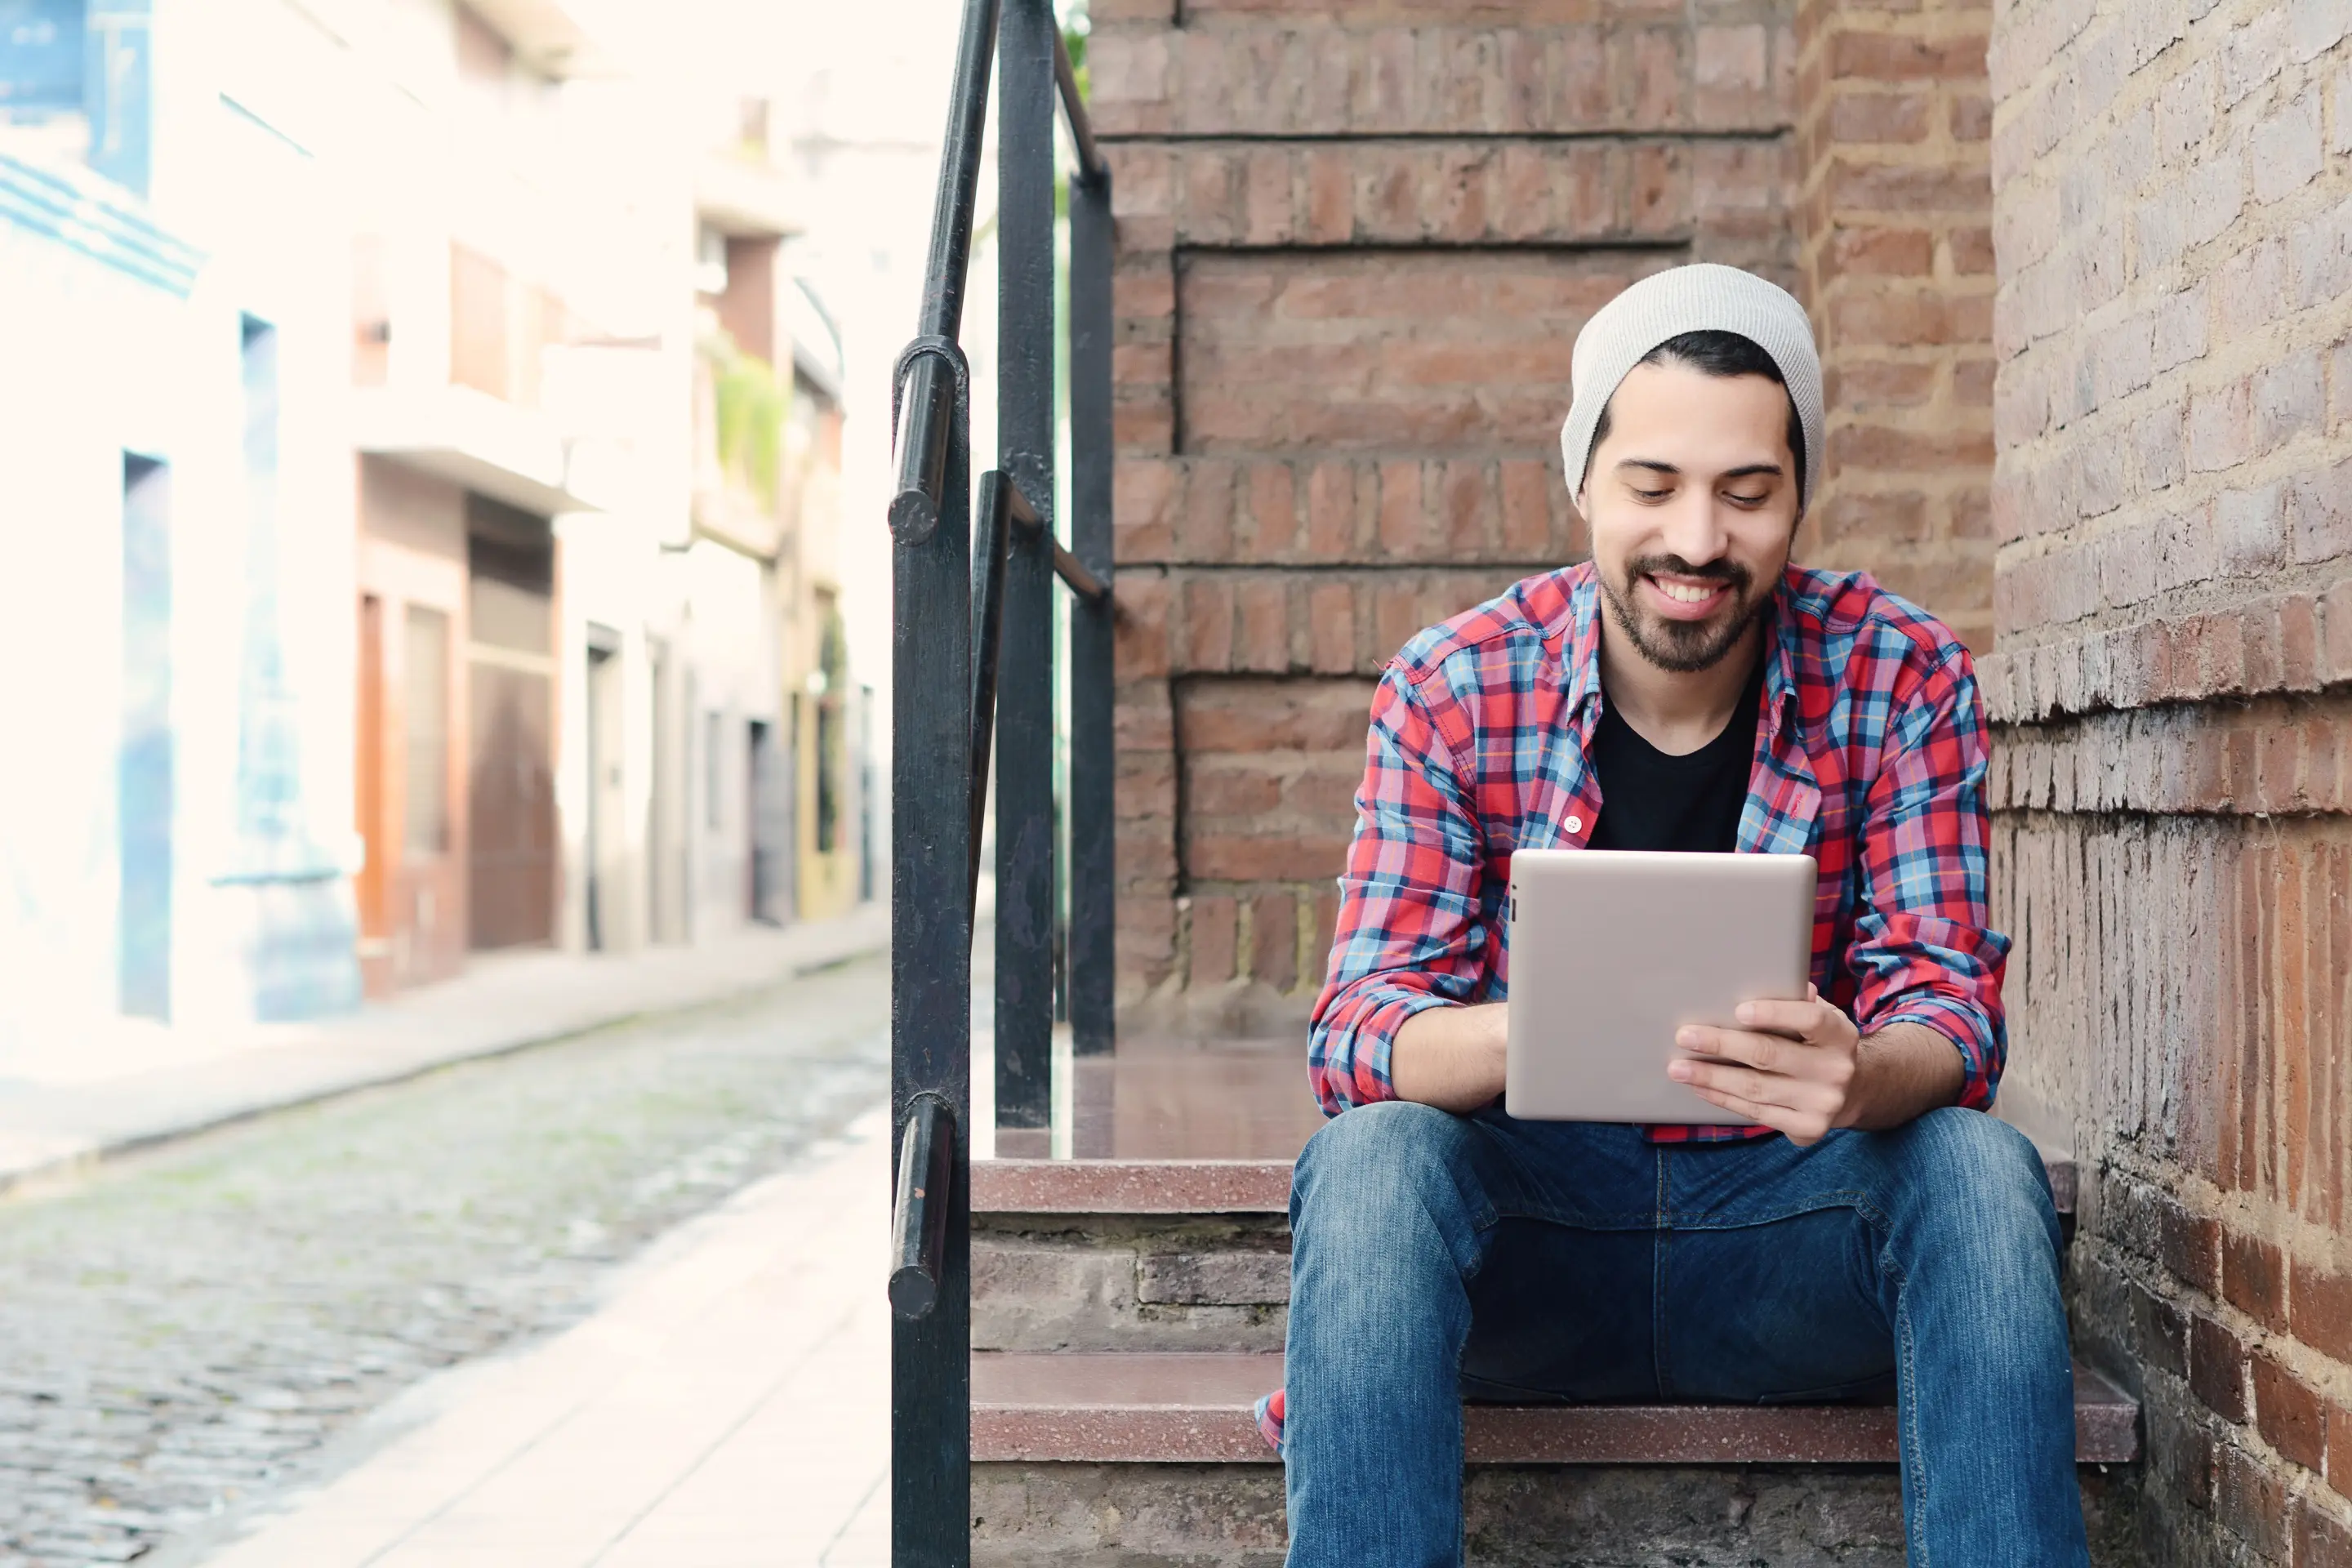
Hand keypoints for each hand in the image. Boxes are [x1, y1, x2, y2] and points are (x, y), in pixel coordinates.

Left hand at [1667, 985, 1859, 1145]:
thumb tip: (1765, 979)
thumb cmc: (1819, 1044)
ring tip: (1678, 1067)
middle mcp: (1835, 1069)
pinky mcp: (1807, 1128)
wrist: (1851, 1092)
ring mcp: (1822, 1103)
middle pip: (1769, 1054)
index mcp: (1840, 1034)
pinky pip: (1755, 1112)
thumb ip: (1796, 1001)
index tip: (1738, 1010)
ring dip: (1710, 1077)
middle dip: (1721, 1044)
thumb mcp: (1820, 1018)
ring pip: (1754, 1088)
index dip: (1774, 1013)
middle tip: (1684, 1036)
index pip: (1810, 1018)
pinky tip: (1700, 1088)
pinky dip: (1723, 1098)